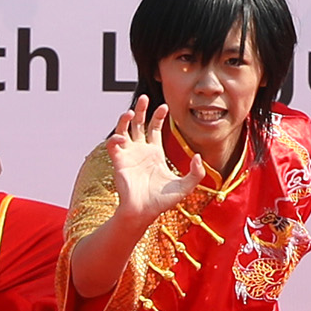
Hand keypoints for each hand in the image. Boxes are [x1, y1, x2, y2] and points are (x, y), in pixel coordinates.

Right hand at [99, 99, 197, 219]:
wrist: (144, 212)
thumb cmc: (162, 201)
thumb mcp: (185, 186)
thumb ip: (196, 172)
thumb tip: (197, 155)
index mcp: (155, 153)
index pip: (155, 128)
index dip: (158, 116)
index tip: (164, 107)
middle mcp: (140, 151)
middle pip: (138, 124)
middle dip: (141, 110)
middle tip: (144, 98)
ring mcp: (128, 155)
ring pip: (123, 130)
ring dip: (124, 120)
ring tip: (130, 112)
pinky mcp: (118, 162)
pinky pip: (113, 145)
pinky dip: (115, 137)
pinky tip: (123, 138)